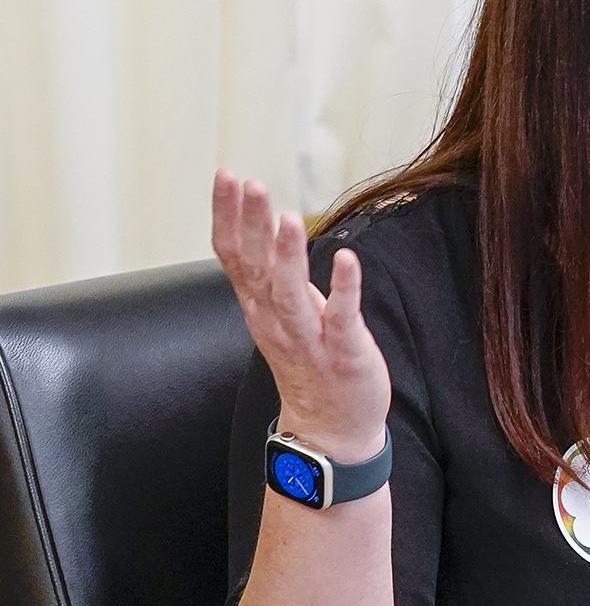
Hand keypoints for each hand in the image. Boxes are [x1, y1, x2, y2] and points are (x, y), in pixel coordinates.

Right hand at [211, 171, 389, 460]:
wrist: (331, 429)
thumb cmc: (310, 363)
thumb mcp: (281, 314)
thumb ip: (272, 275)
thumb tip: (267, 225)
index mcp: (259, 307)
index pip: (233, 255)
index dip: (227, 215)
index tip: (226, 176)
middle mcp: (276, 320)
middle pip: (255, 267)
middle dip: (250, 224)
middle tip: (249, 183)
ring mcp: (308, 338)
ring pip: (290, 293)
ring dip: (288, 255)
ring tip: (287, 218)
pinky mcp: (343, 353)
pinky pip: (341, 318)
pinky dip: (344, 288)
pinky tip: (347, 258)